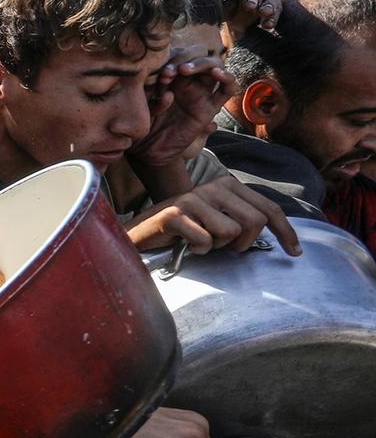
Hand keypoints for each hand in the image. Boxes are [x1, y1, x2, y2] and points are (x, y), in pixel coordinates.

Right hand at [127, 176, 300, 255]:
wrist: (142, 234)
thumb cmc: (185, 231)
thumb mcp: (220, 220)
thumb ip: (244, 219)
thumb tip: (279, 234)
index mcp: (228, 185)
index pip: (268, 209)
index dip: (286, 232)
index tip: (295, 253)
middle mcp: (213, 186)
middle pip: (254, 222)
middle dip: (243, 243)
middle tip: (222, 246)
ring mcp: (193, 198)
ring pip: (231, 232)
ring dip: (218, 246)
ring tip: (201, 242)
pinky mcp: (174, 214)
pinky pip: (205, 241)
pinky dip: (198, 250)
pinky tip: (185, 245)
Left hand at [128, 56, 236, 169]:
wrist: (147, 148)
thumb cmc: (139, 120)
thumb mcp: (140, 96)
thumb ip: (149, 81)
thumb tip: (160, 70)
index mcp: (171, 73)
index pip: (179, 51)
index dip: (170, 54)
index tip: (155, 66)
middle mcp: (187, 80)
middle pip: (198, 54)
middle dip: (184, 56)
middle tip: (168, 70)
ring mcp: (200, 92)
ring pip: (214, 66)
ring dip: (202, 63)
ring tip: (184, 70)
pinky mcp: (210, 107)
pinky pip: (227, 89)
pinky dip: (227, 77)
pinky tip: (216, 73)